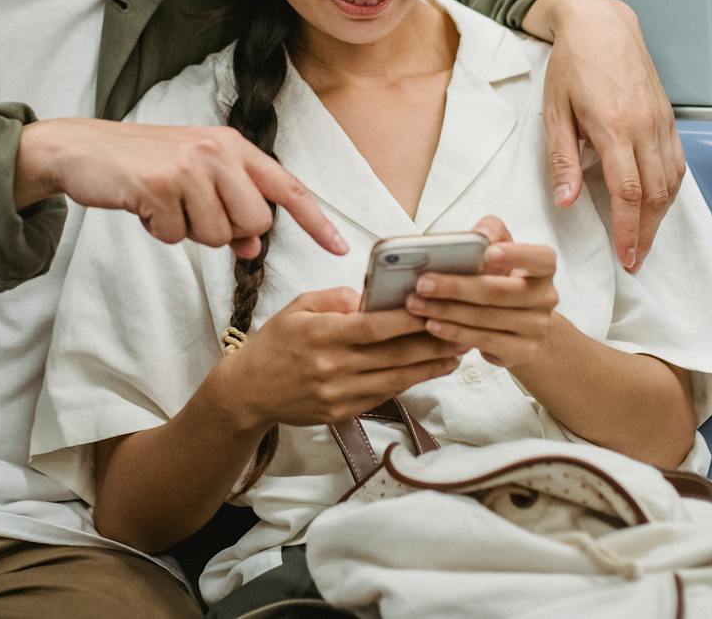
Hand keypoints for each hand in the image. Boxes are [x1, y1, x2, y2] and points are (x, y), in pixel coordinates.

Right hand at [15, 119, 346, 257]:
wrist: (83, 150)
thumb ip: (229, 205)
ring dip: (190, 232)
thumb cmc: (142, 165)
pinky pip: (179, 236)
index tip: (340, 248)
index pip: (286, 187)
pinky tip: (146, 206)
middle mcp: (218, 151)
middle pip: (253, 222)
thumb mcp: (194, 177)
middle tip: (191, 211)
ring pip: (218, 235)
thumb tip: (254, 244)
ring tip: (165, 204)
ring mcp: (191, 166)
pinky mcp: (162, 184)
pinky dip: (162, 231)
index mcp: (232, 145)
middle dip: (227, 232)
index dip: (315, 220)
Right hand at [212, 287, 465, 430]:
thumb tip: (373, 297)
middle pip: (391, 356)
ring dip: (429, 367)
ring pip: (394, 380)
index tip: (435, 308)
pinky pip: (382, 396)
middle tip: (463, 331)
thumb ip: (337, 299)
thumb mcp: (299, 307)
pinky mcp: (341, 413)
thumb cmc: (276, 343)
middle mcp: (330, 367)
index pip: (372, 327)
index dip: (407, 320)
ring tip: (456, 354)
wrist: (249, 391)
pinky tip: (427, 371)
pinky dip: (407, 383)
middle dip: (431, 344)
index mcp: (320, 334)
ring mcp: (337, 394)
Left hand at [404, 216, 559, 369]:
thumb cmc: (506, 280)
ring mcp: (536, 327)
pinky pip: (483, 340)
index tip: (488, 251)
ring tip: (417, 304)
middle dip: (456, 287)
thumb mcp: (502, 251)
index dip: (516, 255)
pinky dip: (454, 332)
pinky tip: (432, 325)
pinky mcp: (522, 351)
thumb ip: (491, 233)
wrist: (526, 325)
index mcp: (543, 268)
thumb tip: (479, 234)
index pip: (539, 258)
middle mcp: (545, 297)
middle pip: (499, 292)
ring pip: (486, 318)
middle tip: (423, 283)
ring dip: (446, 311)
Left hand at [526, 0, 684, 269]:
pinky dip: (671, 189)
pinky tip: (658, 204)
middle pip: (656, 195)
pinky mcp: (669, 116)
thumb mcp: (554, 110)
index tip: (625, 257)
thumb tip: (566, 202)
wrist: (601, 25)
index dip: (629, 230)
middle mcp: (645, 127)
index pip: (628, 193)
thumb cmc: (572, 65)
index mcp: (615, 128)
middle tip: (635, 260)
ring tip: (644, 240)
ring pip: (672, 181)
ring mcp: (662, 122)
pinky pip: (677, 162)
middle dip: (647, 234)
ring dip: (661, 217)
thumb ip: (562, 159)